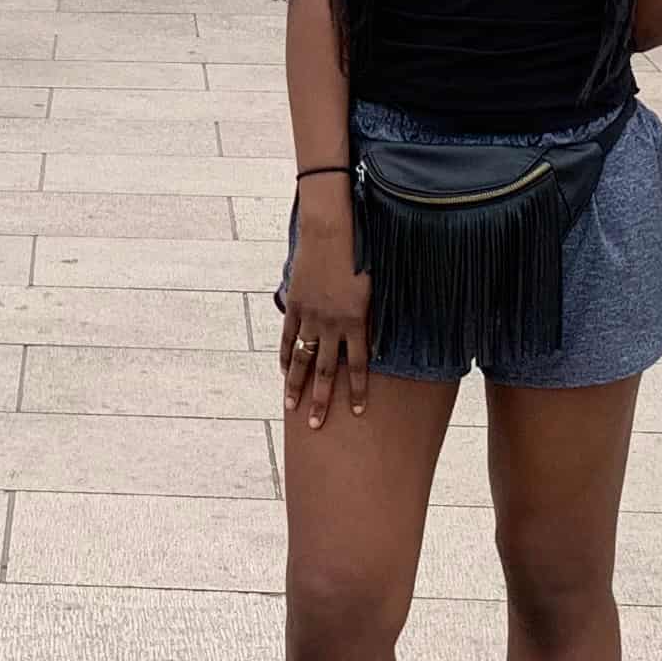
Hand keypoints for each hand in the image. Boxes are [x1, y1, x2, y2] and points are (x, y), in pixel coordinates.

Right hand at [278, 191, 373, 426]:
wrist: (330, 234)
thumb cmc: (360, 256)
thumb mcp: (375, 288)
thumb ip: (373, 317)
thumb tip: (376, 340)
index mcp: (356, 322)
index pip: (359, 366)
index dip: (358, 390)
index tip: (357, 412)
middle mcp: (332, 325)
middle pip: (326, 371)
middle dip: (321, 400)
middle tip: (316, 426)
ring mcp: (310, 316)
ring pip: (303, 359)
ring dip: (297, 385)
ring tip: (291, 407)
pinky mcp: (296, 305)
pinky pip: (289, 337)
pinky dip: (287, 355)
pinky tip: (285, 372)